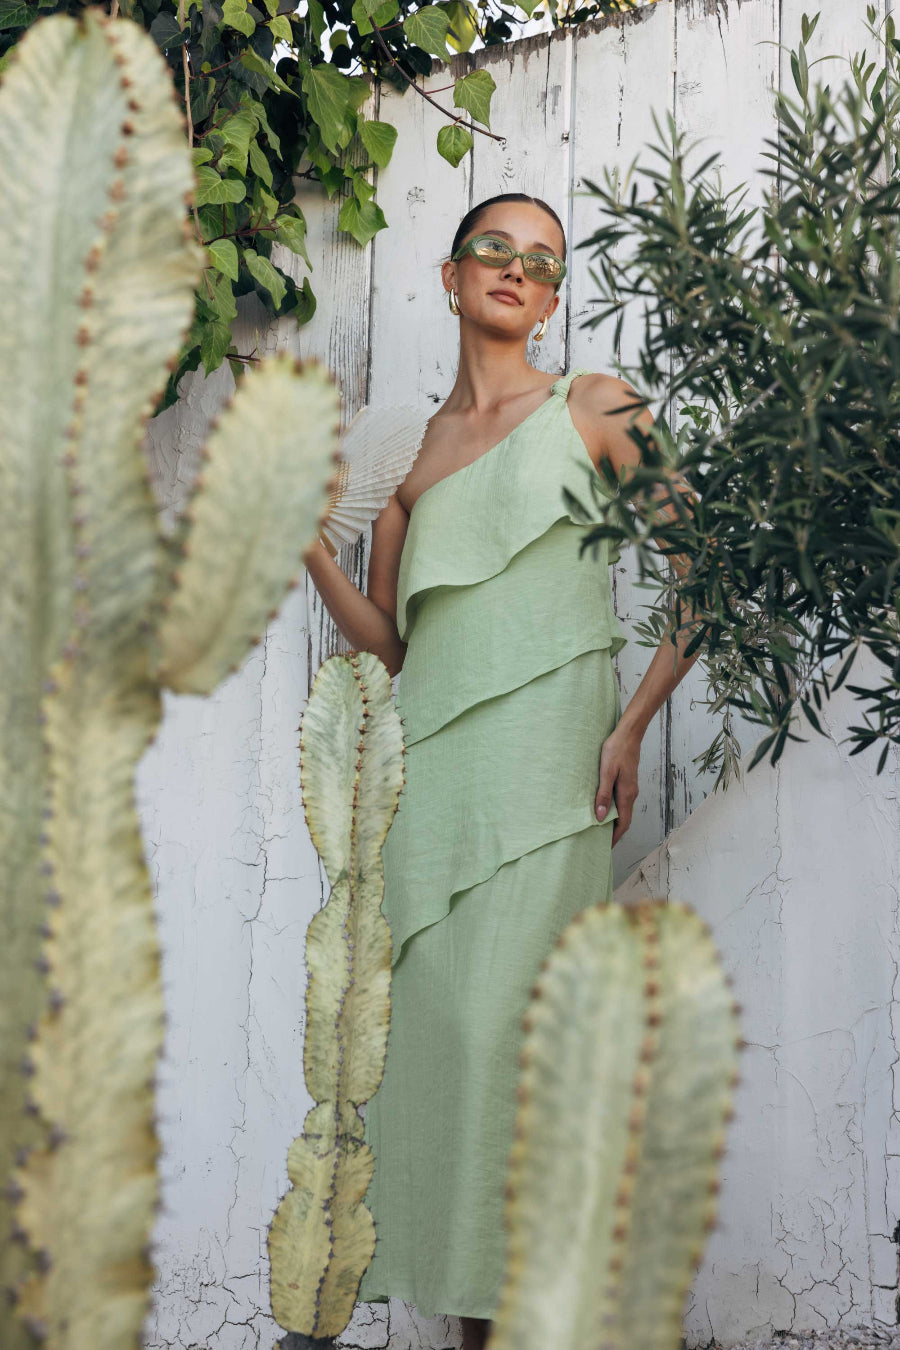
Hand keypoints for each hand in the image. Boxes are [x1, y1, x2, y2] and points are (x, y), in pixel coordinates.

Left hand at [594, 722, 640, 847]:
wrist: (629, 733)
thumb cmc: (616, 750)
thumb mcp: (606, 772)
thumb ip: (603, 794)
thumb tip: (600, 817)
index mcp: (627, 794)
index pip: (623, 823)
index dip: (615, 837)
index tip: (606, 848)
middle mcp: (631, 794)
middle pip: (625, 820)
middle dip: (614, 833)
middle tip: (601, 842)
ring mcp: (631, 788)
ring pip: (623, 810)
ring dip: (614, 821)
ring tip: (600, 828)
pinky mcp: (628, 781)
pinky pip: (622, 801)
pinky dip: (615, 810)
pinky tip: (604, 808)